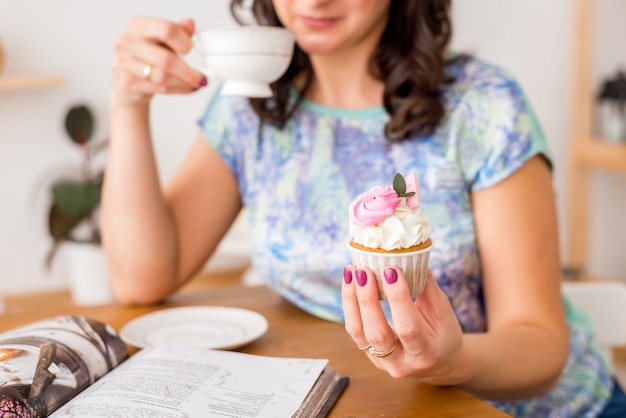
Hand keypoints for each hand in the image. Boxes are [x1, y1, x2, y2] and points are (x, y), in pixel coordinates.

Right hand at [112, 17, 206, 105]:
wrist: (127, 84)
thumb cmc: (146, 59)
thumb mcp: (162, 41)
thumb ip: (176, 32)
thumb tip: (190, 24)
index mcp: (138, 26)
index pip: (166, 30)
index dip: (183, 41)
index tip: (190, 49)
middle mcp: (127, 43)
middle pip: (165, 59)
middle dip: (187, 72)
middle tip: (201, 78)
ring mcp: (124, 64)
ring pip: (163, 77)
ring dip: (184, 83)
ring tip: (196, 84)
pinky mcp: (127, 84)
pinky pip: (159, 88)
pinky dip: (178, 90)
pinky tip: (187, 88)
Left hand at [342, 266, 463, 383]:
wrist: (439, 360)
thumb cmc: (443, 333)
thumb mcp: (442, 311)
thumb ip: (426, 286)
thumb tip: (409, 254)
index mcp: (425, 353)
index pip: (408, 328)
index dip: (398, 299)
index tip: (391, 270)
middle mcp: (401, 363)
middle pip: (377, 333)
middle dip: (367, 299)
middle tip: (364, 270)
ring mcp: (381, 361)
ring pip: (358, 332)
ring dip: (352, 299)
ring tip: (352, 271)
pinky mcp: (368, 354)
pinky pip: (354, 328)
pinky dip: (350, 303)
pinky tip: (350, 281)